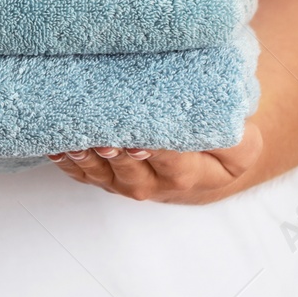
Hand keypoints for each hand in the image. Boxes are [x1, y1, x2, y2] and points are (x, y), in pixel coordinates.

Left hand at [49, 124, 264, 203]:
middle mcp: (154, 183)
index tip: (140, 137)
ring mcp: (126, 182)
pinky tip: (55, 144)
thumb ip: (232, 132)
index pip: (170, 161)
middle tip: (101, 135)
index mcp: (188, 172)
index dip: (155, 149)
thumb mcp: (242, 144)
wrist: (206, 170)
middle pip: (129, 167)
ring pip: (101, 171)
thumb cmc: (219, 148)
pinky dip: (67, 159)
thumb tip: (226, 114)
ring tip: (72, 137)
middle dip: (113, 151)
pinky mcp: (106, 178)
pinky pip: (83, 172)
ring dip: (85, 154)